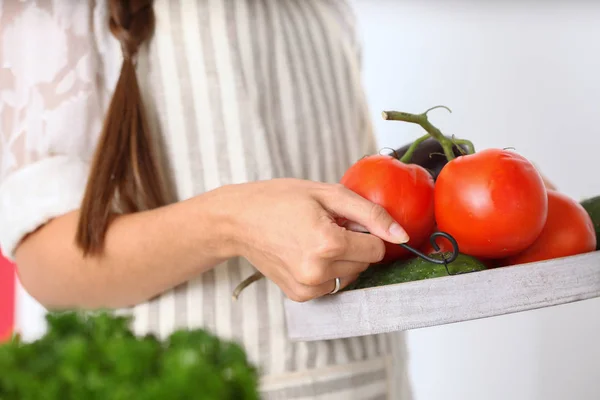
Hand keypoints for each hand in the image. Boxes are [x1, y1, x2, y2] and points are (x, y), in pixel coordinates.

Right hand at [220, 178, 408, 301]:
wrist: (238, 220)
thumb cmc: (279, 200)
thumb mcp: (327, 194)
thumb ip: (371, 213)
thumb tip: (401, 235)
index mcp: (328, 243)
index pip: (377, 249)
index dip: (364, 231)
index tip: (343, 220)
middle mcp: (318, 272)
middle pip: (364, 264)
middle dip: (353, 245)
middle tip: (324, 226)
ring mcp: (308, 287)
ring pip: (350, 276)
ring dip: (341, 259)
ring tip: (312, 239)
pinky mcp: (300, 296)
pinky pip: (332, 285)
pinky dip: (327, 270)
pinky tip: (305, 253)